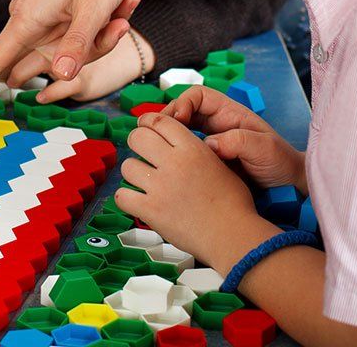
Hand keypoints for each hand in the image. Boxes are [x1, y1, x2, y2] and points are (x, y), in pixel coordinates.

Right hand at [0, 0, 166, 109]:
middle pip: (53, 60)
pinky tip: (124, 4)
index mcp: (29, 17)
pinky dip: (104, 25)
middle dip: (91, 50)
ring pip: (72, 49)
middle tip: (119, 24)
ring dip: (102, 35)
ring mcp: (45, 15)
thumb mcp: (95, 7)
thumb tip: (60, 77)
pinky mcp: (59, 12)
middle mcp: (30, 18)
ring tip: (124, 7)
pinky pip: (79, 35)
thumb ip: (78, 45)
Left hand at [116, 112, 271, 272]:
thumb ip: (197, 152)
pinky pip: (122, 196)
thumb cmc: (234, 204)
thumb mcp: (221, 165)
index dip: (148, 121)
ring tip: (142, 181)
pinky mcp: (151, 210)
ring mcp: (160, 187)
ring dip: (133, 172)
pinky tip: (136, 201)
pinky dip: (126, 198)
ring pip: (127, 166)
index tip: (145, 127)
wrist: (232, 235)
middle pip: (138, 137)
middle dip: (137, 142)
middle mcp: (174, 163)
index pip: (160, 121)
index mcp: (192, 149)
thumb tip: (181, 147)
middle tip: (142, 153)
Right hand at [161, 85, 304, 191]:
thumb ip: (238, 142)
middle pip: (183, 111)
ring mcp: (211, 143)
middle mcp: (217, 125)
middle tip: (155, 135)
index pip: (198, 96)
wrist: (289, 187)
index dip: (183, 103)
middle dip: (167, 119)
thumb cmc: (280, 162)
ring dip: (167, 138)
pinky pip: (186, 153)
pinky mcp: (208, 162)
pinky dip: (174, 155)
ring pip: (180, 132)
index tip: (177, 119)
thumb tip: (209, 144)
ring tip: (157, 151)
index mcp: (229, 113)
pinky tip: (169, 166)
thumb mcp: (264, 147)